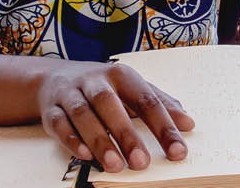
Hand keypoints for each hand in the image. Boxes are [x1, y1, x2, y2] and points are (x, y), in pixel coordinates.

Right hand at [36, 60, 194, 171]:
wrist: (54, 78)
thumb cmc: (104, 88)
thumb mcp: (133, 89)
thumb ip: (161, 104)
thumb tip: (188, 123)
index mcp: (121, 75)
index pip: (146, 99)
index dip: (163, 126)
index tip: (177, 151)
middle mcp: (94, 81)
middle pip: (110, 104)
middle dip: (126, 134)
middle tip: (141, 162)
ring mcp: (70, 94)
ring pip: (82, 114)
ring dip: (99, 140)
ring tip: (114, 165)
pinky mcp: (51, 109)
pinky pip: (59, 123)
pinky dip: (71, 140)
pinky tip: (85, 156)